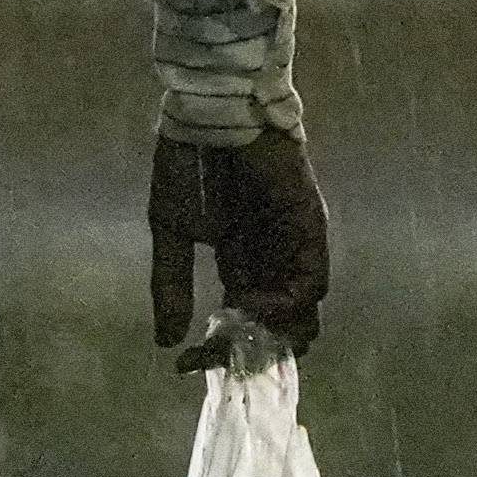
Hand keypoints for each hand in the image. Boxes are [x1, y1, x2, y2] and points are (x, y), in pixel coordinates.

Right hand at [150, 127, 327, 366]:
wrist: (213, 111)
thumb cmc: (190, 161)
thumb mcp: (172, 230)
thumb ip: (171, 284)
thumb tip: (166, 343)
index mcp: (242, 260)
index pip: (242, 321)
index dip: (220, 348)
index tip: (186, 365)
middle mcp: (273, 260)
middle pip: (280, 327)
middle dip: (255, 352)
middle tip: (225, 360)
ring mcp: (295, 246)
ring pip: (303, 315)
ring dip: (274, 335)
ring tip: (240, 336)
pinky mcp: (310, 230)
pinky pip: (311, 283)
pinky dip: (284, 304)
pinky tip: (251, 303)